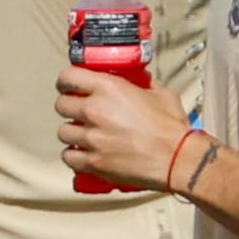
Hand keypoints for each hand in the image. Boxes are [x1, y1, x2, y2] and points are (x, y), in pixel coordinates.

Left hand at [56, 65, 192, 193]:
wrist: (178, 160)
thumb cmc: (171, 129)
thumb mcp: (161, 94)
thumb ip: (145, 84)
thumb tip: (140, 80)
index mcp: (109, 88)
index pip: (69, 77)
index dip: (66, 80)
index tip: (69, 84)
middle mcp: (95, 111)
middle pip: (61, 105)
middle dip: (69, 107)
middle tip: (79, 111)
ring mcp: (91, 138)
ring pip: (63, 132)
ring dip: (72, 132)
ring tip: (86, 135)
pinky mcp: (92, 161)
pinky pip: (68, 156)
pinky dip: (74, 155)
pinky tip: (84, 153)